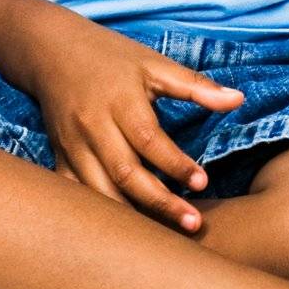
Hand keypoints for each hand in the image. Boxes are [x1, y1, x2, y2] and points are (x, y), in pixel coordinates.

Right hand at [29, 15, 244, 232]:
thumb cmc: (109, 56)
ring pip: (99, 191)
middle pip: (125, 172)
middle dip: (160, 202)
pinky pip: (77, 195)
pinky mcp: (59, 158)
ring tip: (164, 238)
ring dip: (131, 217)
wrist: (50, 50)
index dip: (176, 164)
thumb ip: (195, 85)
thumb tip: (238, 100)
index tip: (203, 182)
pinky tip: (126, 233)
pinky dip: (99, 215)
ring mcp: (72, 145)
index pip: (149, 139)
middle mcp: (93, 126)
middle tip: (194, 223)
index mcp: (119, 101)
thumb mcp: (153, 62)